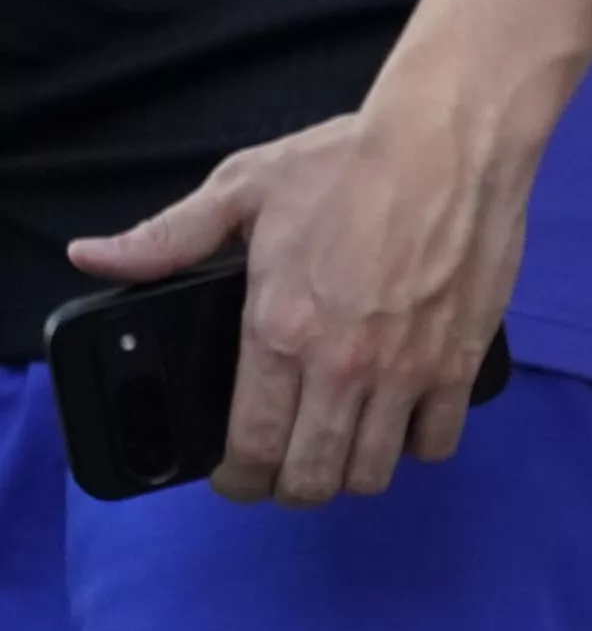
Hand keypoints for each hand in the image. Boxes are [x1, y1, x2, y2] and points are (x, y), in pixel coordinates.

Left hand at [66, 92, 533, 503]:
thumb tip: (93, 257)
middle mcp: (341, 366)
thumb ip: (168, 237)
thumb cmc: (347, 161)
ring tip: (342, 447)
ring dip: (351, 471)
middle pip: (313, 478)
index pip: (252, 448)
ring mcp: (407, 370)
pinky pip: (438, 441)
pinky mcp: (460, 362)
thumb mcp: (243, 190)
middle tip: (286, 470)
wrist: (451, 142)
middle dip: (290, 488)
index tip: (234, 478)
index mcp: (278, 330)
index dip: (237, 481)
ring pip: (374, 472)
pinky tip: (402, 419)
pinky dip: (416, 444)